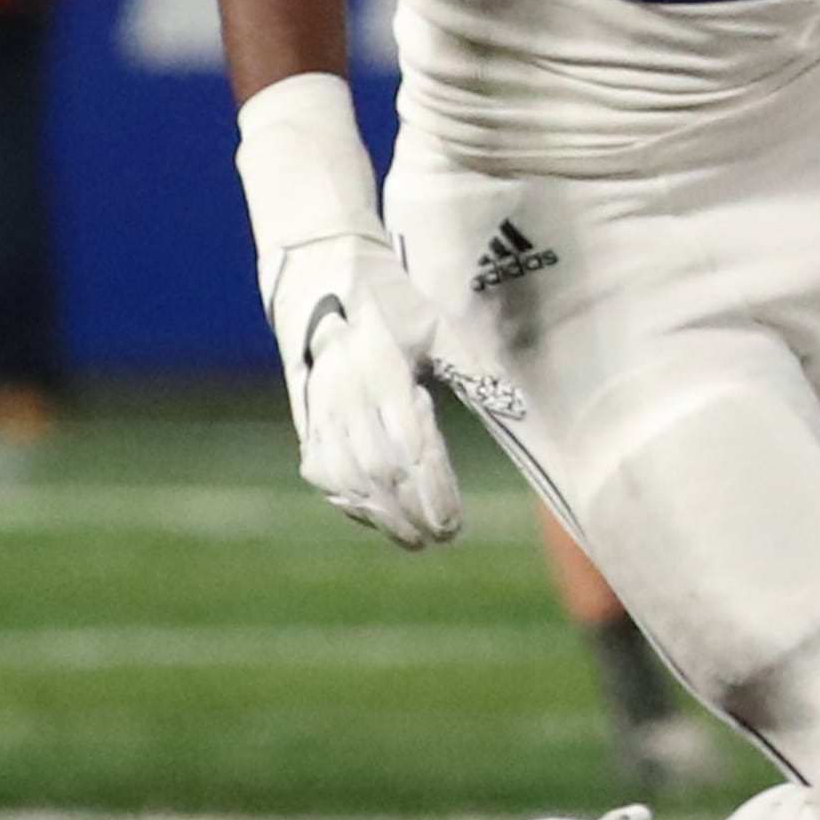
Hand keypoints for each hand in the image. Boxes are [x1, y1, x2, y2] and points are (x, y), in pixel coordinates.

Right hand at [263, 230, 461, 551]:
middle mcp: (346, 395)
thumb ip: (472, 366)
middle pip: (380, 472)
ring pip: (348, 479)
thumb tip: (514, 405)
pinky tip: (373, 517)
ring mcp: (320, 410)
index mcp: (383, 370)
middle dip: (411, 512)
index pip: (410, 444)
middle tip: (443, 537)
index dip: (433, 488)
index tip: (454, 521)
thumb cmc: (390, 301)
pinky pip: (322, 473)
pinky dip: (347, 501)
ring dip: (381, 516)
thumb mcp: (436, 323)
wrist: (320, 280)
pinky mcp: (305, 420)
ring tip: (414, 539)